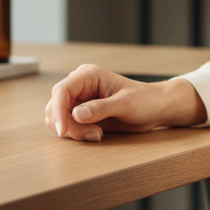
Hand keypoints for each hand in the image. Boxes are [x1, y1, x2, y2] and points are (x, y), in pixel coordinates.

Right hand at [44, 64, 206, 141]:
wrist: (154, 108)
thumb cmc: (144, 100)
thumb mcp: (125, 104)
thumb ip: (101, 108)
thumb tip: (75, 114)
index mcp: (88, 75)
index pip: (62, 91)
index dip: (58, 111)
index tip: (63, 131)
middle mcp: (79, 86)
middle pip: (55, 107)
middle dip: (69, 125)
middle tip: (94, 134)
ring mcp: (78, 100)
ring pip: (57, 118)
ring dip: (73, 131)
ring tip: (98, 134)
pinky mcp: (80, 114)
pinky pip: (67, 126)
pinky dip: (76, 134)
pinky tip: (96, 134)